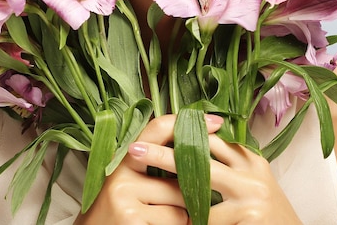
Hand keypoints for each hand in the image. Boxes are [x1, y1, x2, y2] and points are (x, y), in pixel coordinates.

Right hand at [75, 114, 223, 224]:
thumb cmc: (119, 214)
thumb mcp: (131, 183)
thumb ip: (153, 166)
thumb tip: (197, 150)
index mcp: (124, 159)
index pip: (158, 128)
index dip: (188, 122)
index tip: (216, 122)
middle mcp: (122, 173)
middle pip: (179, 173)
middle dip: (191, 190)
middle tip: (195, 199)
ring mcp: (125, 196)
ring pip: (181, 202)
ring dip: (182, 216)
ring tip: (160, 220)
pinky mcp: (132, 219)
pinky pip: (174, 221)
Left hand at [122, 120, 301, 224]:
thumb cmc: (268, 214)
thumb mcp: (250, 181)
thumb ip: (227, 165)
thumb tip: (191, 146)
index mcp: (249, 159)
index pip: (210, 138)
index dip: (181, 134)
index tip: (153, 131)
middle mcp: (251, 173)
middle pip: (199, 158)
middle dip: (163, 154)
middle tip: (134, 150)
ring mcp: (251, 197)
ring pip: (200, 196)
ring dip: (179, 205)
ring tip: (158, 205)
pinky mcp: (250, 220)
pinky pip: (209, 223)